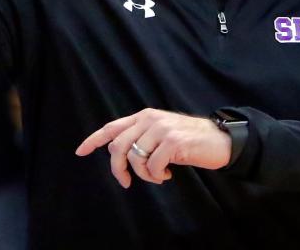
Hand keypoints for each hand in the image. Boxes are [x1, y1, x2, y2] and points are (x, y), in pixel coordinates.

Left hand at [75, 108, 230, 188]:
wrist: (220, 140)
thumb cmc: (190, 141)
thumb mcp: (162, 133)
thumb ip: (141, 137)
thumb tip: (117, 153)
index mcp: (145, 116)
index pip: (112, 127)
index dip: (93, 140)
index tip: (80, 152)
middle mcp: (150, 119)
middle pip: (118, 146)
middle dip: (118, 169)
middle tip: (128, 182)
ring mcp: (161, 129)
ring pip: (134, 158)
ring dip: (143, 175)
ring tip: (157, 175)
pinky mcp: (173, 142)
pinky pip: (152, 166)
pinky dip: (157, 176)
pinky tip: (167, 174)